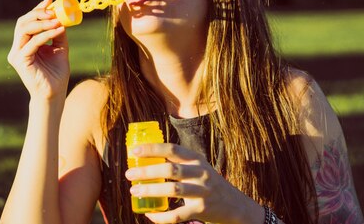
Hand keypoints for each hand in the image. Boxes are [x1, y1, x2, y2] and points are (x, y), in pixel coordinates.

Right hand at [7, 0, 69, 99]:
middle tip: (53, 10)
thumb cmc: (56, 73)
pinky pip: (32, 43)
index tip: (50, 0)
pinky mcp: (20, 60)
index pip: (27, 21)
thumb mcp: (60, 48)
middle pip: (23, 22)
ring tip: (57, 20)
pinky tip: (58, 30)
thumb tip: (61, 17)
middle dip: (38, 13)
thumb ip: (58, 33)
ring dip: (42, 22)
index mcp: (25, 43)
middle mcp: (18, 47)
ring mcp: (16, 53)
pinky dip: (46, 34)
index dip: (38, 9)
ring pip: (24, 30)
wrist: (54, 94)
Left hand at [125, 143, 263, 223]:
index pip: (172, 149)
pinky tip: (149, 214)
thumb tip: (146, 160)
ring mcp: (202, 191)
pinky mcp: (201, 210)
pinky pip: (177, 215)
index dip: (152, 149)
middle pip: (170, 169)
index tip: (134, 151)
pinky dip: (161, 216)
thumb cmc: (207, 183)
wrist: (234, 205)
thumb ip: (178, 162)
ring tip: (134, 191)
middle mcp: (200, 173)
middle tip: (129, 174)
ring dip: (151, 190)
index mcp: (196, 159)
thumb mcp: (197, 167)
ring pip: (173, 190)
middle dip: (147, 171)